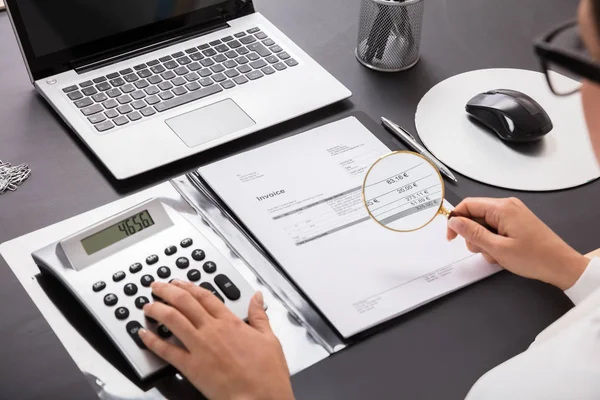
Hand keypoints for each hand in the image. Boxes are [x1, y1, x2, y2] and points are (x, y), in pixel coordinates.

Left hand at [139, 281, 293, 399]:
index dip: (189, 286)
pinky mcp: (190, 367)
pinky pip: (166, 350)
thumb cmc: (266, 373)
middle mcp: (212, 330)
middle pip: (184, 302)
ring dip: (157, 309)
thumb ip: (259, 315)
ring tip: (148, 305)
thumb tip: (257, 297)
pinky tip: (143, 334)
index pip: (205, 296)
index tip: (179, 282)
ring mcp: (199, 347)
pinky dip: (152, 341)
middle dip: (167, 291)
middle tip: (157, 286)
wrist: (260, 398)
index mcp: (231, 322)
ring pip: (172, 320)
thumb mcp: (269, 338)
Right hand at [447, 197, 588, 289]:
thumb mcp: (497, 248)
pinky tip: (502, 253)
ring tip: (496, 254)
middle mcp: (507, 206)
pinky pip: (495, 228)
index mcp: (502, 208)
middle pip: (475, 215)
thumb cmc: (535, 257)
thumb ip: (472, 233)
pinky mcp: (516, 222)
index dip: (455, 220)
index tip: (451, 237)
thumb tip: (454, 221)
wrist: (561, 265)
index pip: (468, 205)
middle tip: (482, 250)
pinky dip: (493, 241)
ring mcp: (513, 214)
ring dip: (483, 241)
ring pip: (483, 224)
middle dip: (473, 235)